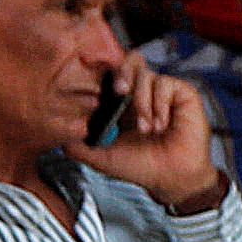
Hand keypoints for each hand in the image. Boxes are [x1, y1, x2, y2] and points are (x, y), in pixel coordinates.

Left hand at [76, 58, 223, 211]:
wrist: (171, 179)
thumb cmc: (142, 168)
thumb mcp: (103, 159)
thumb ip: (79, 149)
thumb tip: (59, 139)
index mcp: (124, 104)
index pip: (112, 75)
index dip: (104, 76)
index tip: (96, 89)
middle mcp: (143, 93)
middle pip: (131, 61)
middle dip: (121, 73)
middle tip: (119, 91)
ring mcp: (162, 92)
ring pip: (146, 75)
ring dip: (142, 102)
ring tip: (146, 129)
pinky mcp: (181, 93)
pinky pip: (165, 84)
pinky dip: (160, 105)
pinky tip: (162, 125)